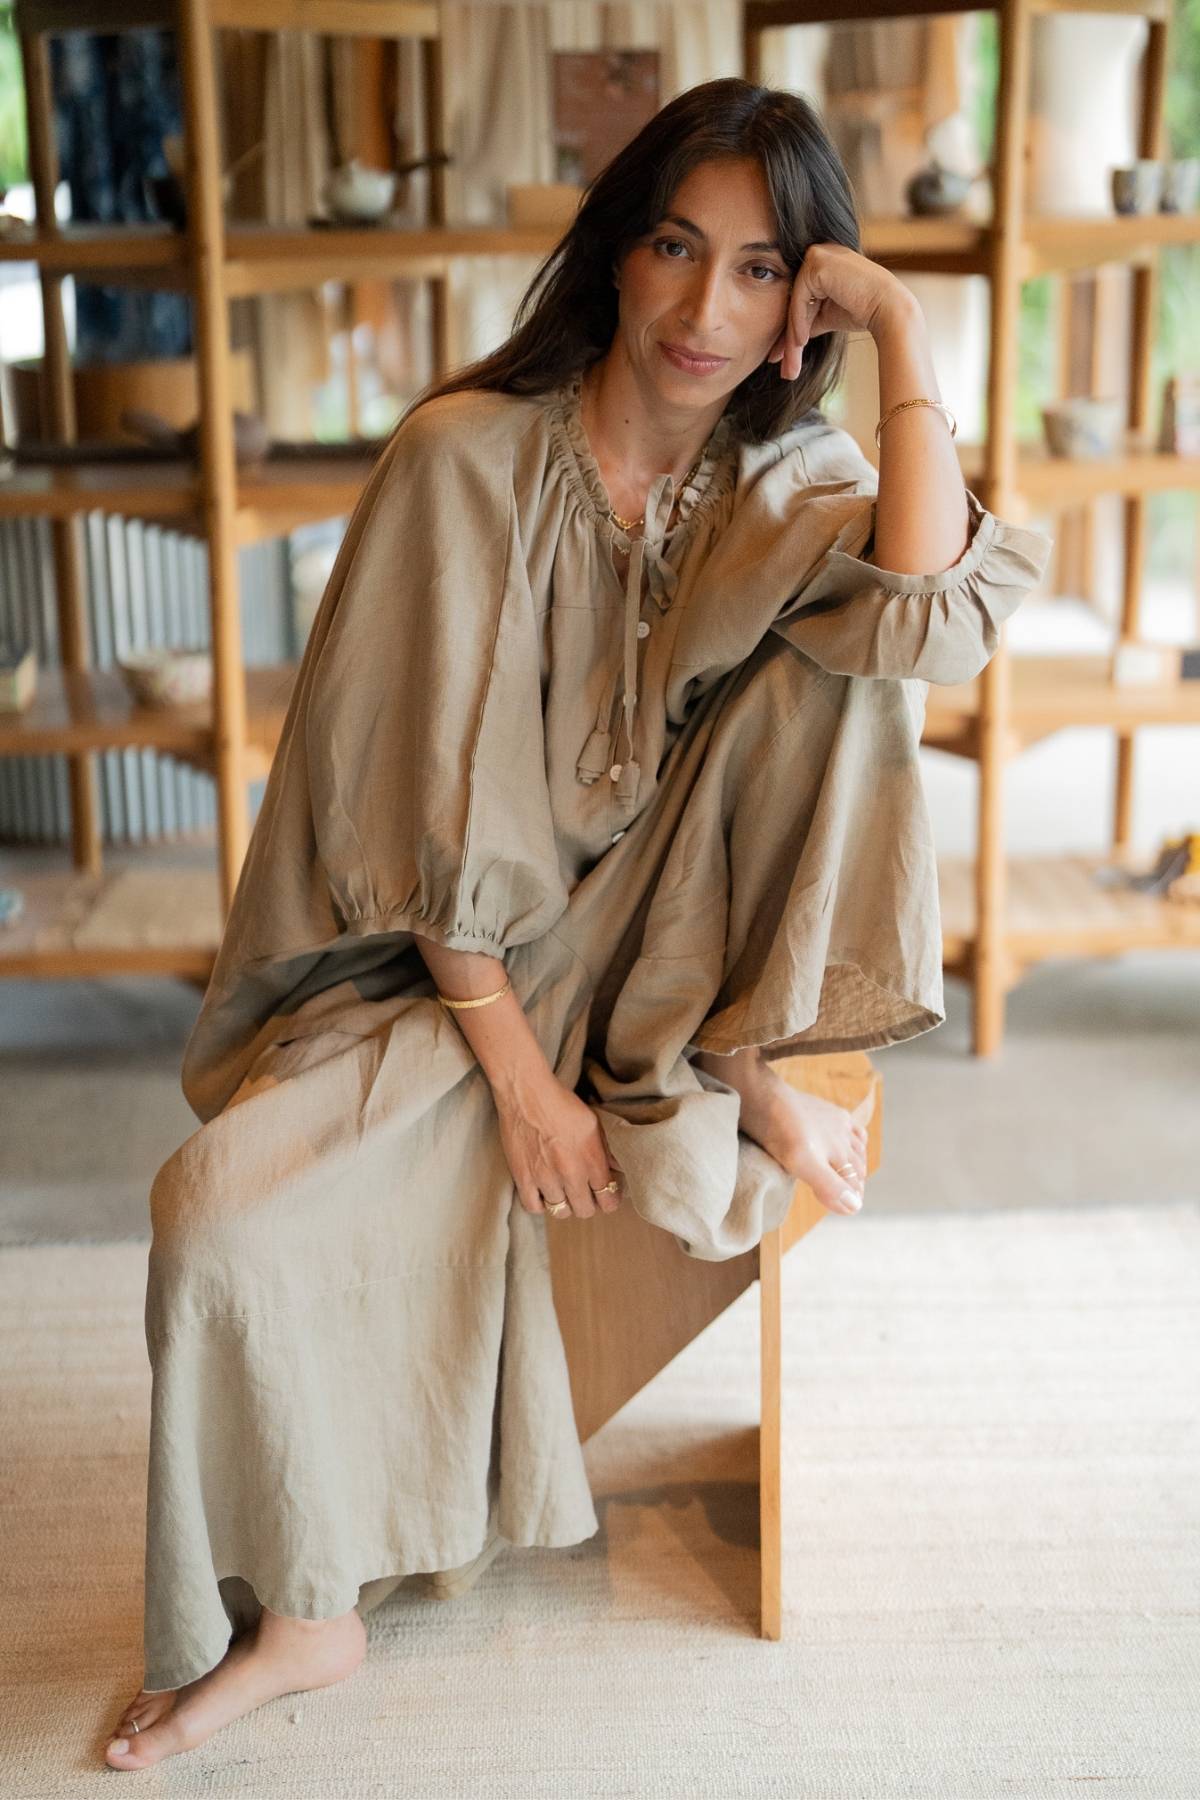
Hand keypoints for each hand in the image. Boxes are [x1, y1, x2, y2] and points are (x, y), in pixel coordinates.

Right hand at [494, 1069, 624, 1219]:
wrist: (527, 1093)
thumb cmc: (562, 1103)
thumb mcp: (594, 1123)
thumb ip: (608, 1150)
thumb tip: (618, 1168)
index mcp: (592, 1160)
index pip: (608, 1199)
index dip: (609, 1200)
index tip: (606, 1195)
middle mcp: (571, 1174)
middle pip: (585, 1210)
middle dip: (588, 1204)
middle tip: (585, 1194)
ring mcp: (546, 1178)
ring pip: (561, 1211)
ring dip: (565, 1204)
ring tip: (564, 1192)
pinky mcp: (523, 1178)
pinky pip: (534, 1207)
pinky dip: (540, 1204)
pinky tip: (544, 1193)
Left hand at [766, 243, 916, 379]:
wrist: (888, 309)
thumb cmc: (863, 311)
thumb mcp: (827, 315)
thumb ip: (806, 318)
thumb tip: (784, 342)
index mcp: (823, 260)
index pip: (798, 295)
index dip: (789, 326)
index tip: (779, 354)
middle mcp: (819, 251)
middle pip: (794, 298)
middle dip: (786, 334)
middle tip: (776, 361)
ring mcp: (818, 253)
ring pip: (793, 300)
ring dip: (791, 333)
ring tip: (791, 360)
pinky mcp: (817, 261)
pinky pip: (799, 298)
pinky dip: (798, 321)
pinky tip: (803, 340)